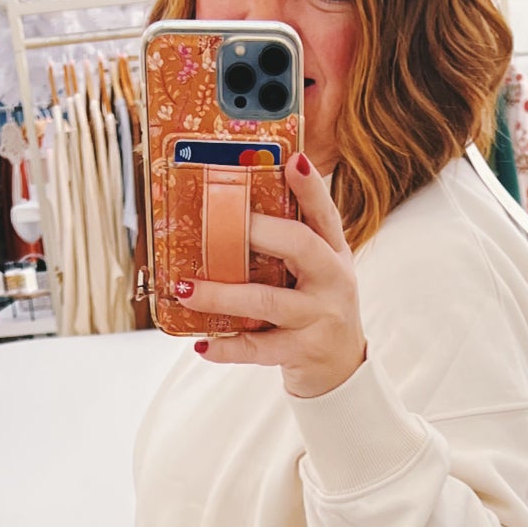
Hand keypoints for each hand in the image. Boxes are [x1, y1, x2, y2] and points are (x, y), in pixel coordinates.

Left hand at [180, 153, 366, 399]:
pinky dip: (228, 347)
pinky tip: (203, 343)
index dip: (311, 187)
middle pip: (300, 246)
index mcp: (334, 253)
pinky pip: (259, 347)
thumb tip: (239, 204)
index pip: (325, 214)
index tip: (294, 160)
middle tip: (220, 223)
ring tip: (185, 288)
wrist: (342, 366)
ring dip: (222, 295)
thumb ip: (292, 240)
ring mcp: (319, 317)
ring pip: (267, 302)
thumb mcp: (319, 270)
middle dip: (259, 231)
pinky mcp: (303, 350)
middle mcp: (332, 281)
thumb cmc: (319, 307)